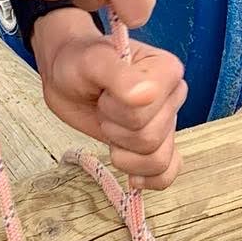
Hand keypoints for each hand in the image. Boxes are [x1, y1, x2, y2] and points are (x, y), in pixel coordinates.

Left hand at [32, 10, 186, 188]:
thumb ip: (119, 76)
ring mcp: (166, 122)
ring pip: (156, 160)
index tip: (104, 93)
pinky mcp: (157, 144)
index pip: (147, 111)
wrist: (68, 76)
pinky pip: (166, 173)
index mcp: (167, 70)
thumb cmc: (79, 62)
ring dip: (123, 151)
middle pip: (151, 139)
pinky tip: (132, 175)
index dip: (117, 110)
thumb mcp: (92, 63)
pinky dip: (148, 178)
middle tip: (103, 107)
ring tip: (110, 127)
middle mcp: (173, 96)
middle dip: (116, 129)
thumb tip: (147, 95)